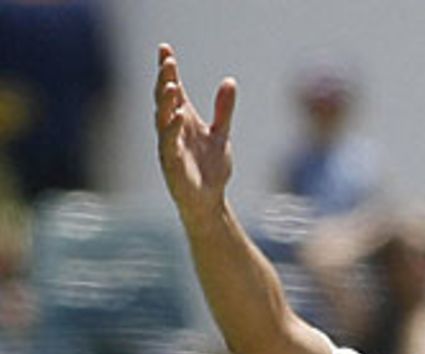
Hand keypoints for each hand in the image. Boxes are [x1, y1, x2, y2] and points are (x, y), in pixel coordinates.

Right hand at [155, 42, 236, 222]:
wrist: (210, 202)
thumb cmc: (211, 169)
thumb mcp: (221, 134)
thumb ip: (223, 110)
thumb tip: (230, 82)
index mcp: (182, 119)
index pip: (173, 89)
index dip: (168, 70)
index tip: (165, 49)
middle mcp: (172, 130)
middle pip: (164, 100)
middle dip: (164, 80)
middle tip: (168, 62)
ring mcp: (169, 147)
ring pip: (163, 120)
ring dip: (166, 102)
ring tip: (172, 85)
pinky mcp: (171, 166)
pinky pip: (169, 145)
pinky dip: (173, 130)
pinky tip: (179, 116)